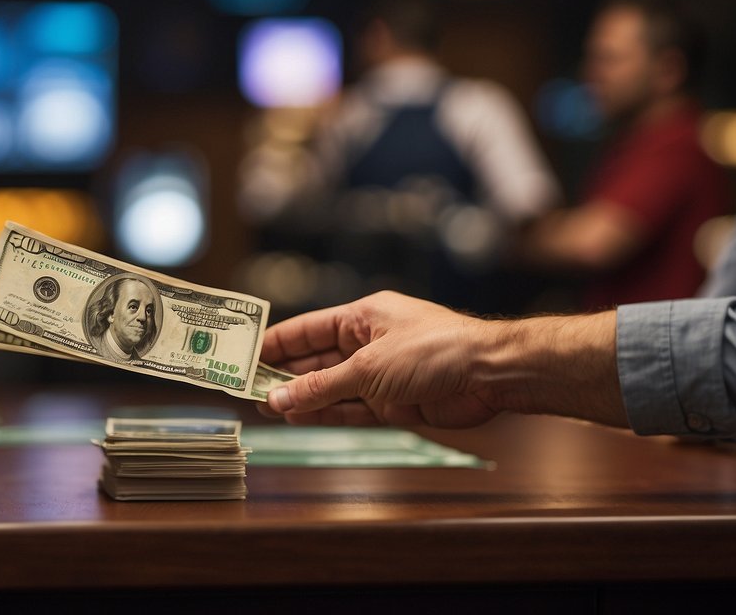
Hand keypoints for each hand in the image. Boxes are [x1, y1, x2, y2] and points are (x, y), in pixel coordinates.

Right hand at [257, 291, 503, 428]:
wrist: (490, 374)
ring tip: (265, 407)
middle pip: (316, 358)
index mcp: (362, 317)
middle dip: (284, 373)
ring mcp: (381, 373)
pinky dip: (326, 412)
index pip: (308, 328)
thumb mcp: (369, 367)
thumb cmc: (435, 351)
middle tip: (248, 387)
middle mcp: (369, 342)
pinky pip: (351, 407)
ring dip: (301, 396)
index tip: (245, 355)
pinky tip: (298, 417)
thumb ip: (321, 386)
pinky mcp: (394, 401)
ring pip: (331, 385)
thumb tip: (278, 399)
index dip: (276, 342)